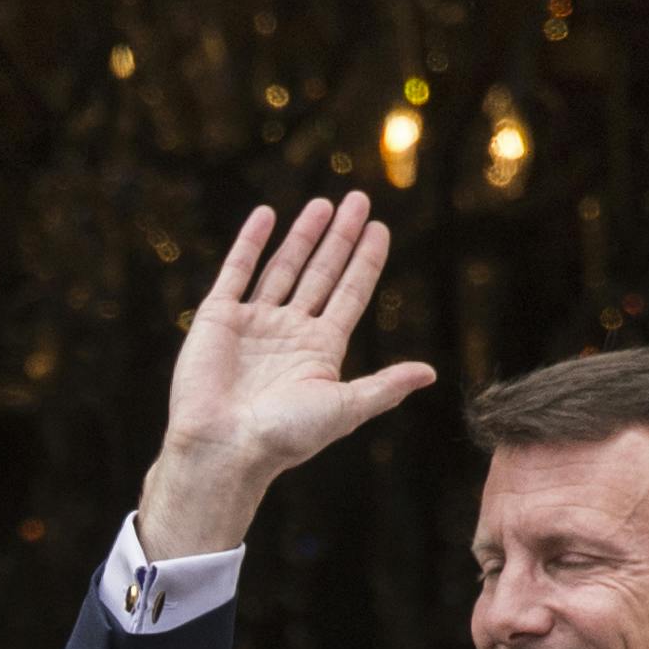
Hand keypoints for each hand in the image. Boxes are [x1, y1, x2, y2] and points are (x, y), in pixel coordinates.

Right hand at [135, 192, 435, 563]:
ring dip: (303, 235)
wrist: (223, 448)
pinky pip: (236, 272)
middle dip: (340, 238)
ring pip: (282, 267)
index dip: (366, 261)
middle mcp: (289, 332)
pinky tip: (266, 215)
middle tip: (358, 200)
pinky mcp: (218, 319)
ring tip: (323, 204)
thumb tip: (430, 373)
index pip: (350, 293)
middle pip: (321, 273)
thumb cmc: (284, 436)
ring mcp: (253, 323)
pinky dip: (250, 243)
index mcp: (320, 351)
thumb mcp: (345, 409)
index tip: (381, 228)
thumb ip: (384, 386)